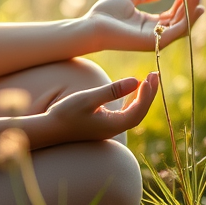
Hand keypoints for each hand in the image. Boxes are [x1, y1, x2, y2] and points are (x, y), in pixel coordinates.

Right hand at [45, 73, 159, 142]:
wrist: (50, 129)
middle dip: (149, 93)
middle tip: (155, 74)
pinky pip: (125, 113)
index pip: (138, 110)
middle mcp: (115, 129)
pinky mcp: (104, 125)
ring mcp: (110, 128)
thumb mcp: (88, 98)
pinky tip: (133, 91)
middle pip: (140, 112)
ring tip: (148, 80)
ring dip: (142, 97)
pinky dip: (132, 101)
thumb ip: (112, 90)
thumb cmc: (66, 113)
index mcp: (113, 125)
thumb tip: (136, 81)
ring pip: (134, 113)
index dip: (147, 94)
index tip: (149, 77)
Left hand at [83, 0, 202, 52]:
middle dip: (189, 2)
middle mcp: (156, 33)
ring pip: (182, 25)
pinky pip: (177, 31)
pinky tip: (194, 6)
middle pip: (180, 18)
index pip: (173, 13)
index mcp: (150, 24)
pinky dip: (188, 19)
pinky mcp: (154, 41)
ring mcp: (156, 39)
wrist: (91, 25)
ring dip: (192, 9)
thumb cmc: (105, 13)